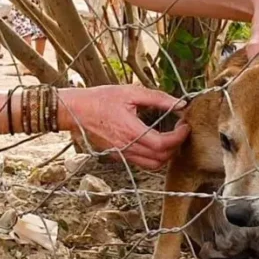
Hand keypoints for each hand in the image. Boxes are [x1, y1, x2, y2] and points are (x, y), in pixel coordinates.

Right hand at [58, 85, 189, 169]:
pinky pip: (140, 163)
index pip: (163, 144)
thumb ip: (157, 98)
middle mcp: (126, 147)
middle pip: (160, 159)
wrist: (74, 111)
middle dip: (175, 147)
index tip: (185, 126)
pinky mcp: (117, 156)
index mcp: (131, 131)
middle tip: (179, 132)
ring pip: (152, 165)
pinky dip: (152, 157)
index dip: (179, 138)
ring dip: (165, 155)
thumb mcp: (130, 92)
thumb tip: (179, 103)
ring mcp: (121, 154)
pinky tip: (154, 142)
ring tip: (169, 138)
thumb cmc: (99, 99)